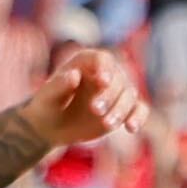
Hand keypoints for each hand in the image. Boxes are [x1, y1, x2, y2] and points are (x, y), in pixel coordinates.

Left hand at [31, 46, 146, 142]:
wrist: (53, 126)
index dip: (105, 68)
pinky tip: (131, 128)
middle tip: (95, 111)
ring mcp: (117, 91)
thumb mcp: (48, 96)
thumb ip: (59, 85)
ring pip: (129, 95)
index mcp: (86, 62)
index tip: (103, 81)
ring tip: (106, 124)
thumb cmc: (48, 106)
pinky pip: (139, 109)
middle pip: (118, 79)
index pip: (103, 59)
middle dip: (110, 96)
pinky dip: (138, 117)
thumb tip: (74, 75)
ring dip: (121, 110)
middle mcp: (105, 73)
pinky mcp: (124, 108)